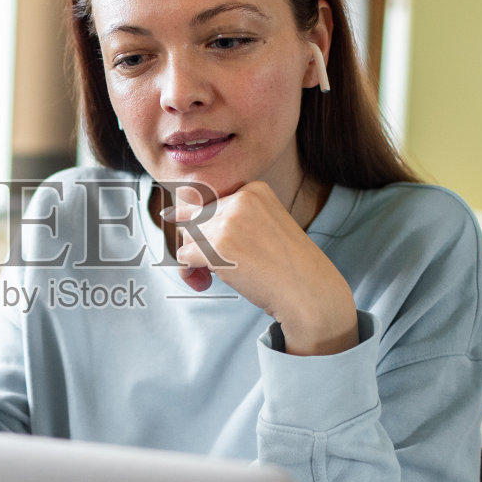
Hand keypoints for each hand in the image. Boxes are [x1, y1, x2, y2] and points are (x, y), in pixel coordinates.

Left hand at [170, 182, 358, 355]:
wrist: (309, 292)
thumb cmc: (287, 267)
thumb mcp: (264, 226)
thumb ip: (229, 217)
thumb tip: (172, 212)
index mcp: (255, 189)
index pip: (211, 202)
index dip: (211, 230)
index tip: (227, 247)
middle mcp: (241, 199)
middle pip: (197, 218)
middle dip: (200, 244)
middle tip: (215, 266)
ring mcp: (229, 221)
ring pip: (188, 235)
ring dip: (194, 260)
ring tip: (211, 277)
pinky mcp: (218, 246)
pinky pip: (184, 255)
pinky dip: (190, 271)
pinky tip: (207, 281)